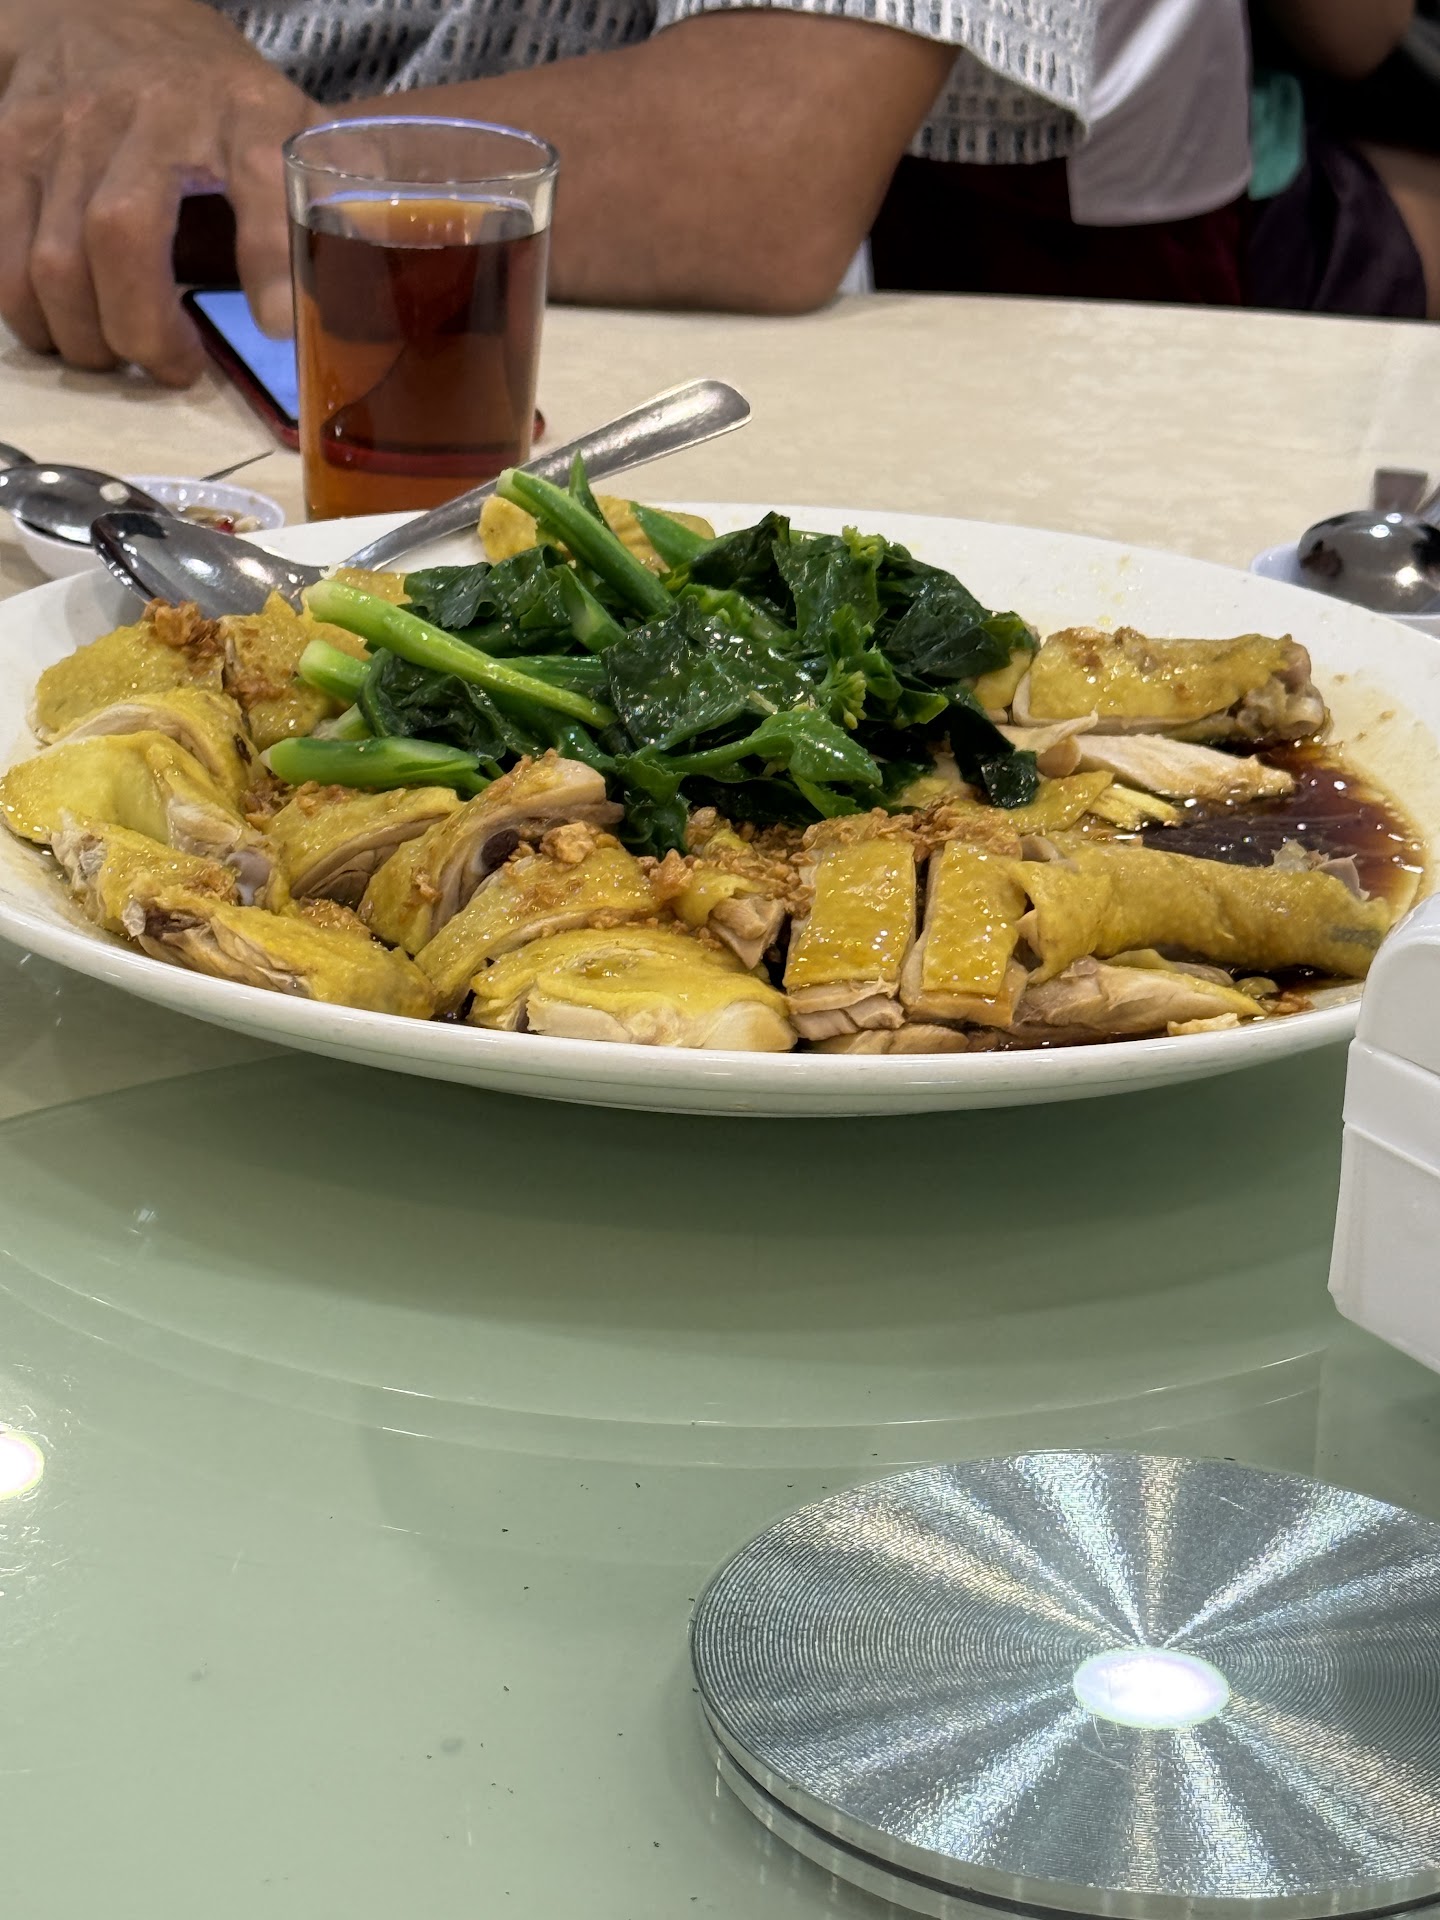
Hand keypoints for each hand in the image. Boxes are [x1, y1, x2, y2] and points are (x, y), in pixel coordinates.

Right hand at [0, 0, 316, 384]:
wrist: (107, 13)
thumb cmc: (215, 99)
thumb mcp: (290, 128)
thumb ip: (335, 201)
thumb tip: (391, 289)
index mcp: (242, 111)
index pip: (259, 178)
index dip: (269, 257)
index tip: (279, 326)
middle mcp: (147, 112)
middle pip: (122, 237)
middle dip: (146, 330)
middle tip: (177, 369)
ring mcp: (67, 128)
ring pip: (55, 260)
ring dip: (89, 337)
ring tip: (124, 357)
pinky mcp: (12, 148)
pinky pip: (7, 256)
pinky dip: (35, 316)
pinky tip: (72, 331)